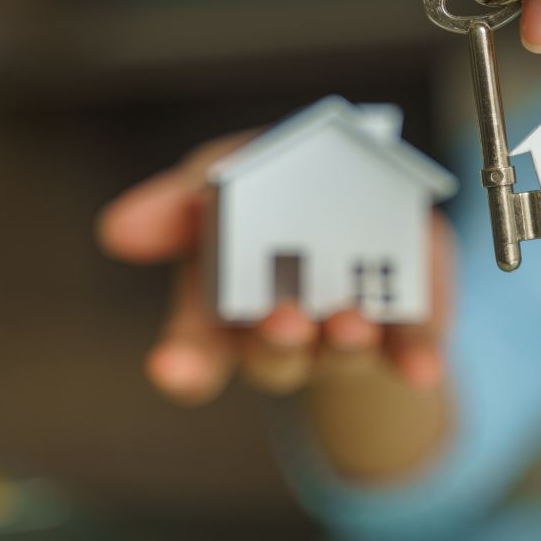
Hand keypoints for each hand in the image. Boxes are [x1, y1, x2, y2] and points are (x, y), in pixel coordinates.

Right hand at [97, 131, 454, 405]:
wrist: (359, 190)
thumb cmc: (274, 184)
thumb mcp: (223, 173)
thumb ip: (178, 200)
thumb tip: (117, 230)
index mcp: (226, 306)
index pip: (195, 353)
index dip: (184, 364)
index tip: (170, 367)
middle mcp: (283, 333)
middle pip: (272, 360)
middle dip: (277, 342)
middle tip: (281, 319)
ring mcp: (346, 336)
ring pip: (340, 356)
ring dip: (344, 342)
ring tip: (349, 321)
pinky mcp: (410, 326)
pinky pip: (414, 350)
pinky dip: (418, 356)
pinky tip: (423, 368)